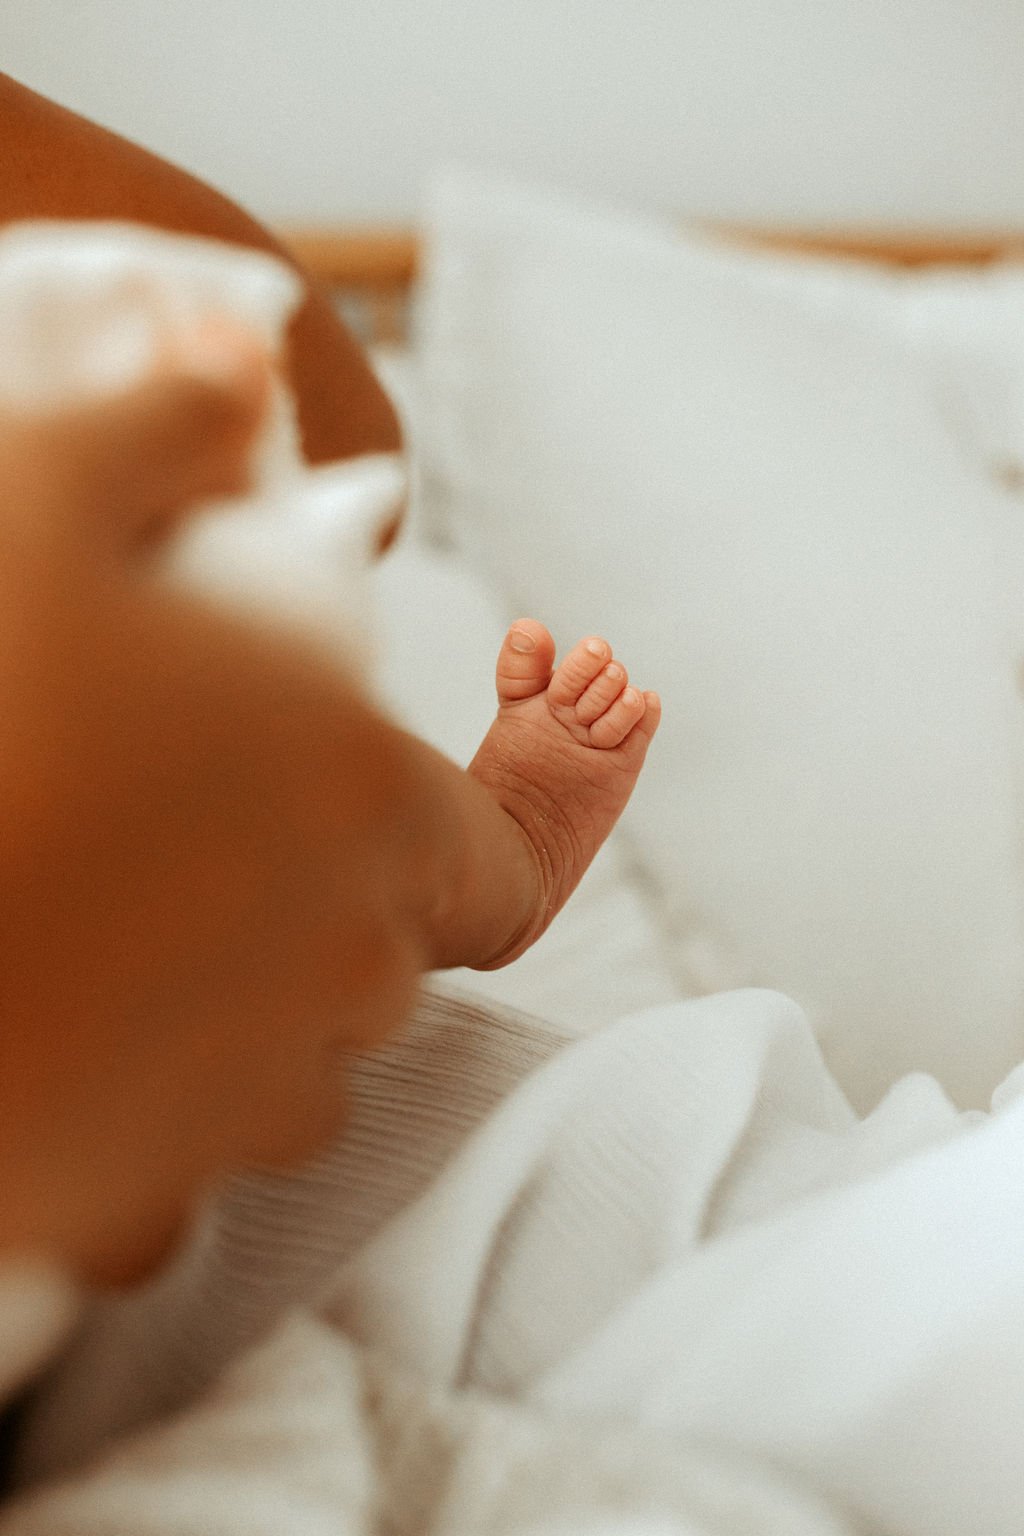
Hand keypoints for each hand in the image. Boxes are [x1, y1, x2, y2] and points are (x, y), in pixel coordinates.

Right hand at [0, 329, 425, 1283]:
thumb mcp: (24, 487)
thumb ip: (160, 413)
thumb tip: (230, 341)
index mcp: (359, 798)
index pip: (501, 867)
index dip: (475, 841)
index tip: (396, 818)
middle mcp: (341, 966)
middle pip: (385, 945)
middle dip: (322, 890)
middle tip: (178, 822)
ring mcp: (245, 1098)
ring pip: (296, 1048)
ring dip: (240, 990)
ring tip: (101, 905)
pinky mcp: (140, 1196)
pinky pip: (197, 1144)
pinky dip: (156, 1089)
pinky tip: (53, 1004)